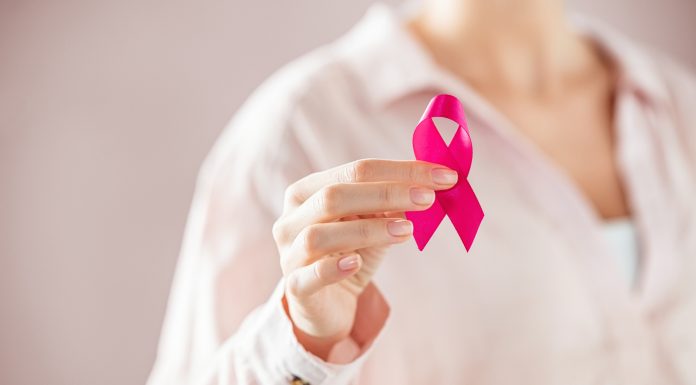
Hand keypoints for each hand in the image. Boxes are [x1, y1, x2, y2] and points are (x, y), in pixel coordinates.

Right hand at [272, 159, 457, 358]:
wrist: (328, 303)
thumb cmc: (351, 253)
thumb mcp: (374, 224)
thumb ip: (394, 205)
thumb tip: (431, 185)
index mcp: (309, 190)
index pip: (355, 170)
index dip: (401, 170)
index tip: (444, 176)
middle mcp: (292, 217)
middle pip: (334, 196)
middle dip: (386, 194)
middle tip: (428, 198)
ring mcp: (289, 252)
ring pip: (320, 234)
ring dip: (368, 229)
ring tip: (408, 230)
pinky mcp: (296, 287)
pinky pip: (309, 276)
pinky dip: (333, 268)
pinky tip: (357, 263)